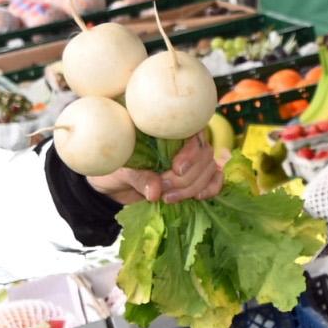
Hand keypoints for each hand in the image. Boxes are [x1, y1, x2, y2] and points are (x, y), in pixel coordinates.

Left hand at [85, 134, 223, 204]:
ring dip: (193, 187)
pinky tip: (198, 197)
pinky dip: (211, 188)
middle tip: (163, 191)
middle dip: (186, 177)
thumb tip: (155, 191)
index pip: (192, 132)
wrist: (112, 186)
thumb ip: (139, 178)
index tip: (176, 169)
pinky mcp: (196, 176)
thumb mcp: (121, 171)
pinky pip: (214, 179)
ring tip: (168, 198)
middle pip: (203, 154)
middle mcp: (182, 141)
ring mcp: (192, 159)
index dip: (190, 152)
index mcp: (165, 130)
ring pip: (209, 168)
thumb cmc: (115, 169)